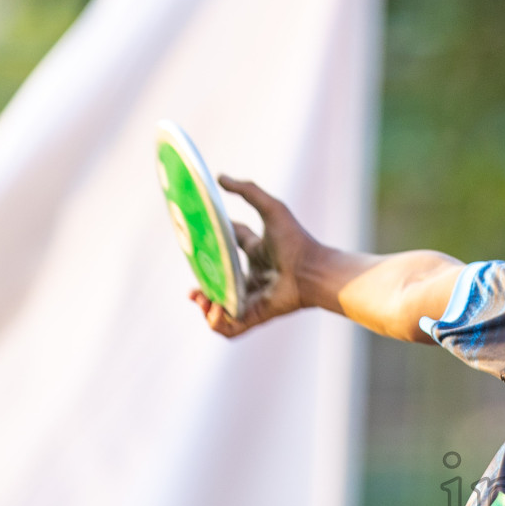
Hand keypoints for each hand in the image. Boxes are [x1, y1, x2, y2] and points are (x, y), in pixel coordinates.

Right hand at [188, 175, 315, 337]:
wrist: (312, 271)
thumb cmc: (296, 241)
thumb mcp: (271, 208)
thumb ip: (247, 190)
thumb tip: (220, 177)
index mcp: (254, 254)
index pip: (225, 249)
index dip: (207, 247)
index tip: (192, 245)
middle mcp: (251, 277)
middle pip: (218, 285)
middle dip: (200, 289)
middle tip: (193, 289)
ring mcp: (252, 297)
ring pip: (220, 310)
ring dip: (205, 308)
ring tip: (201, 299)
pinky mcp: (254, 315)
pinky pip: (230, 328)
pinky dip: (217, 322)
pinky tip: (215, 309)